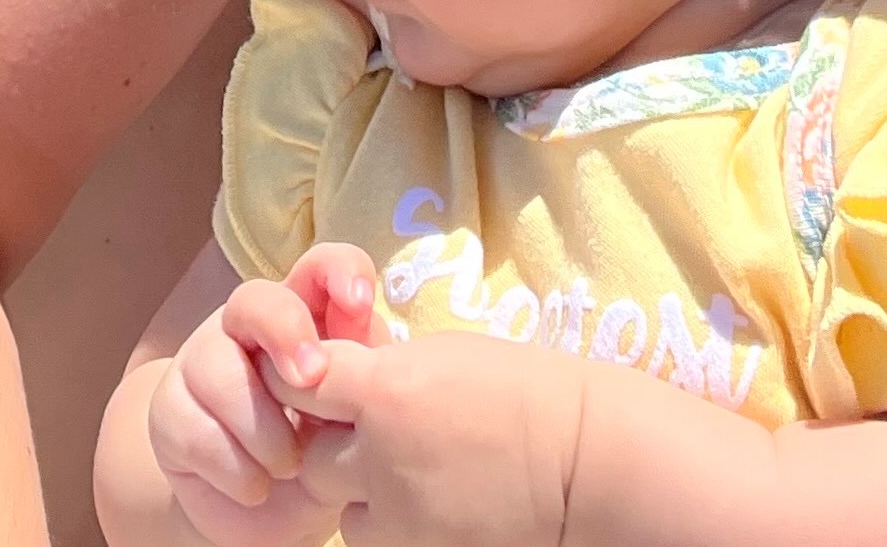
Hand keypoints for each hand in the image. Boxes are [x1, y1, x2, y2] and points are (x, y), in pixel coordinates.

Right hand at [150, 246, 383, 546]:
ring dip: (263, 429)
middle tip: (311, 378)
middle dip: (285, 331)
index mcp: (304, 317)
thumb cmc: (320, 455)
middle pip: (254, 299)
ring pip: (218, 369)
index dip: (338, 271)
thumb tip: (371, 365)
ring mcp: (201, 362)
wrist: (263, 513)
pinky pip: (195, 429)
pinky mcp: (169, 410)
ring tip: (288, 467)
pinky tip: (255, 488)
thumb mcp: (352, 422)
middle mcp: (247, 328)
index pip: (320, 268)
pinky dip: (235, 468)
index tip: (359, 301)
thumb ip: (362, 383)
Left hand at [285, 329, 588, 546]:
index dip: (299, 382)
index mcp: (389, 392)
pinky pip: (381, 542)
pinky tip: (431, 505)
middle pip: (313, 458)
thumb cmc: (526, 393)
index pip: (301, 383)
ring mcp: (403, 515)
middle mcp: (383, 457)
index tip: (313, 383)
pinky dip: (393, 527)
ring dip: (360, 496)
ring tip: (410, 476)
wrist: (586, 460)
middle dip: (332, 448)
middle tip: (368, 437)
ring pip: (344, 512)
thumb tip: (344, 382)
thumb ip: (384, 374)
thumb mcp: (444, 357)